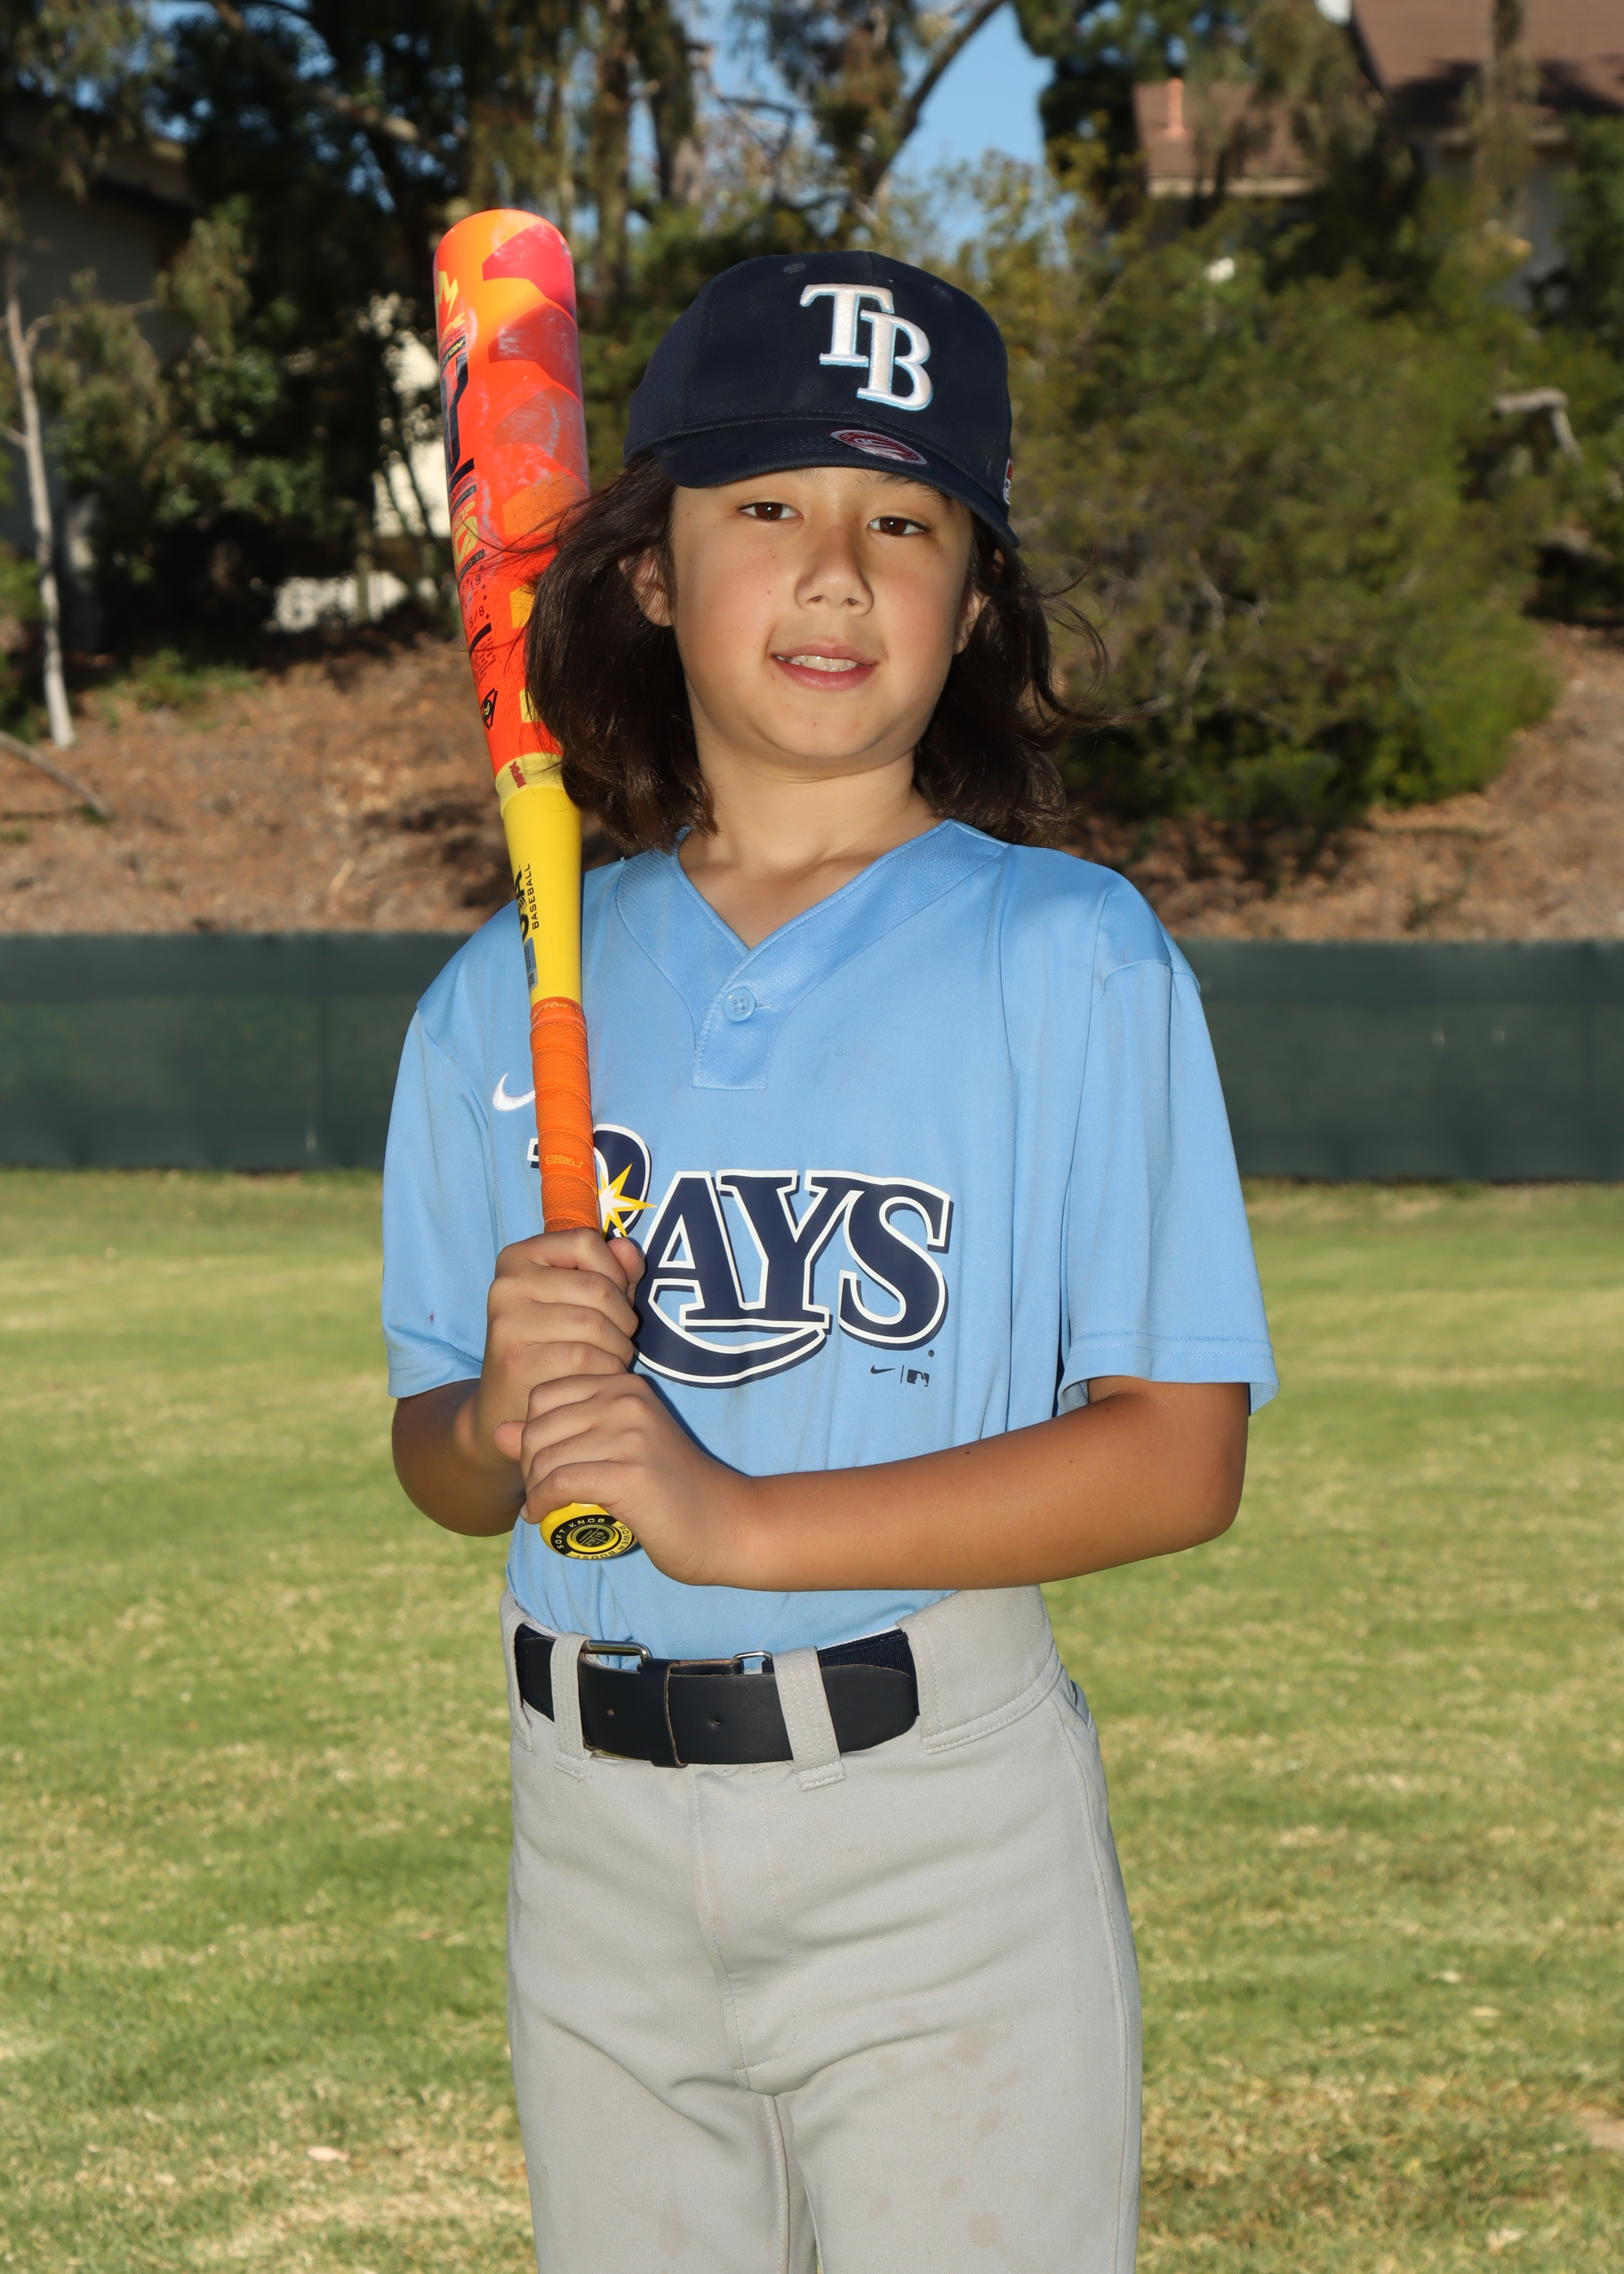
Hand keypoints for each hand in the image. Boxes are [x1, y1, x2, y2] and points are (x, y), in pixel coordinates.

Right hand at [465, 1229, 646, 1475]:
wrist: (508, 1406)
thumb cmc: (554, 1345)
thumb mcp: (582, 1299)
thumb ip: (610, 1269)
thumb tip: (627, 1248)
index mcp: (518, 1257)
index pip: (585, 1241)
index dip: (615, 1271)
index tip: (616, 1299)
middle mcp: (506, 1284)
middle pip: (597, 1286)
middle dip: (625, 1317)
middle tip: (622, 1338)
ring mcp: (507, 1322)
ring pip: (595, 1324)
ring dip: (620, 1347)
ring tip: (615, 1358)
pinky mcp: (515, 1360)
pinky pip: (585, 1358)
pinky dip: (606, 1370)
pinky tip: (600, 1378)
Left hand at [494, 1372, 756, 1587]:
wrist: (724, 1524)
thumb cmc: (667, 1490)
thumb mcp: (612, 1452)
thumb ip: (558, 1436)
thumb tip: (498, 1431)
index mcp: (625, 1384)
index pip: (544, 1394)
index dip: (531, 1432)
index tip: (541, 1464)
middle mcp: (628, 1400)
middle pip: (539, 1426)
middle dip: (527, 1463)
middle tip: (539, 1492)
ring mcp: (632, 1435)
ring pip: (545, 1457)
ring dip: (532, 1488)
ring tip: (542, 1506)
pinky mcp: (631, 1474)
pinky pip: (560, 1484)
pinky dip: (541, 1503)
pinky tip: (541, 1517)